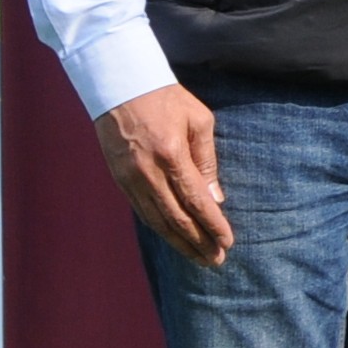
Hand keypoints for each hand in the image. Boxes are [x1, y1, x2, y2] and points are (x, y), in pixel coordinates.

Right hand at [95, 84, 230, 267]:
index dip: (212, 225)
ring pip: (156, 220)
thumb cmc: (166, 98)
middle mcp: (147, 172)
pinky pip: (141, 211)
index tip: (228, 242)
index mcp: (171, 155)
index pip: (196, 200)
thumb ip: (207, 161)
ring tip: (198, 258)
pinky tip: (173, 239)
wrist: (119, 86)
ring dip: (179, 242)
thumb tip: (215, 199)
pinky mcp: (119, 179)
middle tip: (216, 260)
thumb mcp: (198, 121)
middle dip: (198, 242)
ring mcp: (129, 178)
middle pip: (176, 218)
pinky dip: (159, 229)